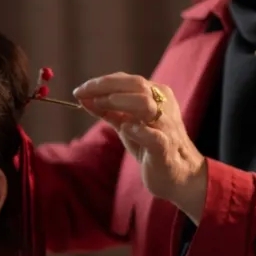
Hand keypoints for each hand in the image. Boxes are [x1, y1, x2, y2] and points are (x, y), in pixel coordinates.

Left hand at [73, 73, 207, 222]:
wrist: (176, 175)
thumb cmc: (149, 146)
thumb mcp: (126, 124)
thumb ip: (107, 111)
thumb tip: (83, 98)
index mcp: (156, 96)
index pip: (127, 80)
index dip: (101, 82)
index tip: (79, 90)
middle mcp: (163, 106)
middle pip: (136, 84)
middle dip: (106, 86)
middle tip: (83, 94)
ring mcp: (166, 126)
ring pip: (146, 104)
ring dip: (119, 101)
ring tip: (99, 105)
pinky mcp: (166, 148)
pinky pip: (154, 137)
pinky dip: (139, 131)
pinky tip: (125, 128)